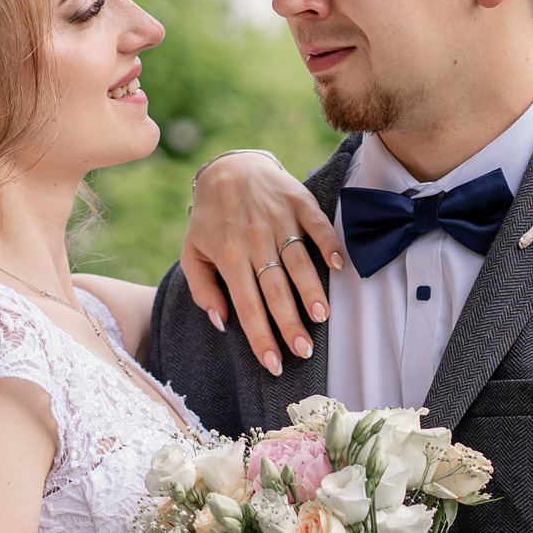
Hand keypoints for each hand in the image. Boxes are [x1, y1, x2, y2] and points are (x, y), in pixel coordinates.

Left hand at [180, 151, 340, 376]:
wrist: (228, 168)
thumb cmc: (211, 218)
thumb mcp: (193, 253)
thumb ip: (203, 289)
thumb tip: (222, 322)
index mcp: (228, 257)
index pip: (247, 305)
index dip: (261, 337)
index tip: (274, 363)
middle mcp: (255, 240)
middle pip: (275, 289)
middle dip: (290, 323)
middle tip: (304, 351)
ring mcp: (278, 219)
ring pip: (298, 261)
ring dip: (311, 290)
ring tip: (321, 317)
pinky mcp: (298, 201)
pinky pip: (317, 225)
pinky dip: (329, 244)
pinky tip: (339, 266)